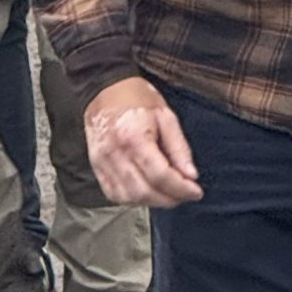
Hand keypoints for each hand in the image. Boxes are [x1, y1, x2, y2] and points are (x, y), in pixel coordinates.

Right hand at [84, 75, 203, 206]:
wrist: (105, 89)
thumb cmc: (136, 98)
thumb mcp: (166, 116)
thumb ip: (179, 148)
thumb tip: (191, 175)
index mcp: (134, 137)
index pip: (160, 175)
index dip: (181, 188)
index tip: (195, 192)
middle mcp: (115, 153)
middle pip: (144, 191)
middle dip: (169, 199)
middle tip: (185, 194)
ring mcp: (102, 162)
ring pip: (128, 198)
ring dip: (152, 202)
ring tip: (168, 194)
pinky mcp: (96, 167)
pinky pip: (114, 194)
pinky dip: (133, 199)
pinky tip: (147, 192)